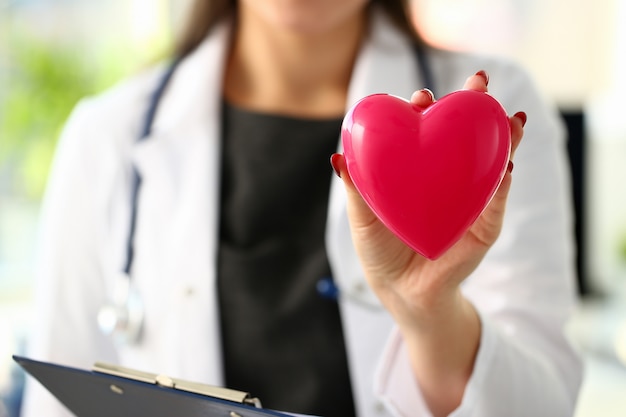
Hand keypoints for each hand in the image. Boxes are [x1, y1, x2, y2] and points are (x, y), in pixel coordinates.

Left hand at [330, 70, 525, 415]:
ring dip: (501, 136)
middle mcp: (447, 181)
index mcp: (419, 173)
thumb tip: (337, 155)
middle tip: (478, 83)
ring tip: (508, 116)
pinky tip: (505, 163)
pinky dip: (501, 183)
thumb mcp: (362, 218)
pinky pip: (495, 202)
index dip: (426, 111)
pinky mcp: (483, 227)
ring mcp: (469, 201)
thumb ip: (355, 187)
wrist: (402, 294)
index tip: (421, 98)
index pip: (426, 133)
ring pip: (490, 162)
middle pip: (464, 138)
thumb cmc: (381, 252)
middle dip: (474, 109)